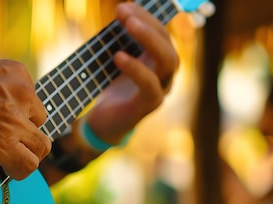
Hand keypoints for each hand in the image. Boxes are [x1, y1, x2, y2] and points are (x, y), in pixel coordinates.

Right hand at [0, 59, 50, 179]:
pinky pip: (29, 164)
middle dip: (25, 134)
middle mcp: (22, 93)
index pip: (32, 100)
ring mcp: (15, 119)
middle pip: (40, 122)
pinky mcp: (4, 143)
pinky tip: (7, 170)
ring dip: (27, 154)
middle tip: (8, 142)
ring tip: (11, 160)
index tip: (7, 124)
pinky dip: (20, 171)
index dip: (21, 116)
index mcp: (17, 73)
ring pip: (40, 146)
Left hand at [84, 2, 178, 142]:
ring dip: (149, 39)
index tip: (124, 7)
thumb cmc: (110, 88)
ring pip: (168, 61)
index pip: (161, 33)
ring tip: (127, 25)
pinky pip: (150, 85)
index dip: (146, 17)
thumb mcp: (116, 59)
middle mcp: (165, 74)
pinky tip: (118, 56)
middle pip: (168, 44)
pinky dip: (136, 69)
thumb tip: (122, 12)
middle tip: (124, 12)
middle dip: (149, 25)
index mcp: (158, 61)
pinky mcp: (149, 106)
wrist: (104, 122)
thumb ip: (122, 40)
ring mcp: (161, 90)